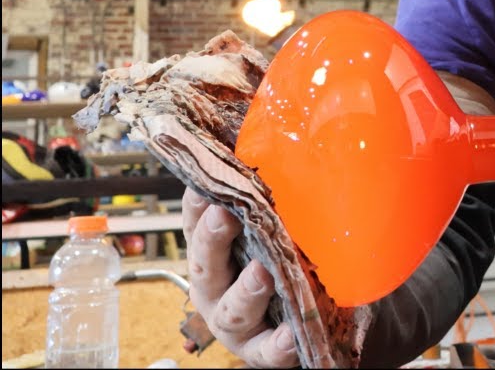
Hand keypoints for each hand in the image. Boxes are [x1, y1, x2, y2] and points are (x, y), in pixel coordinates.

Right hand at [182, 188, 298, 366]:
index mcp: (213, 255)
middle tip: (224, 215)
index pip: (196, 225)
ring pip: (232, 309)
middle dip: (212, 240)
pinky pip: (268, 349)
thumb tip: (270, 146)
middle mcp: (215, 289)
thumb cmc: (278, 263)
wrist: (297, 320)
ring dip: (245, 290)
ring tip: (262, 273)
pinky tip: (290, 333)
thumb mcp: (269, 229)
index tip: (203, 185)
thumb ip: (265, 200)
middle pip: (206, 264)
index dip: (197, 206)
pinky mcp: (261, 349)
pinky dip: (278, 343)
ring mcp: (235, 323)